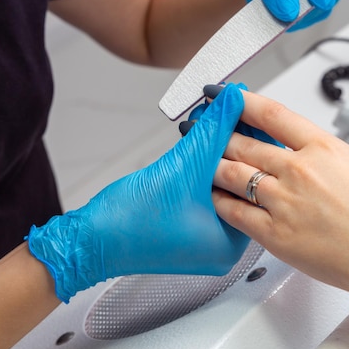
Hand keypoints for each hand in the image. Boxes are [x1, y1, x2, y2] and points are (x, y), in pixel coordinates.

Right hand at [27, 84, 249, 302]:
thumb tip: (234, 101)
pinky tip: (199, 140)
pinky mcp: (190, 229)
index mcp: (231, 243)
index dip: (253, 139)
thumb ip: (213, 131)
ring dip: (214, 149)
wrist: (92, 239)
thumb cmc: (128, 220)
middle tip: (228, 107)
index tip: (247, 110)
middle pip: (240, 181)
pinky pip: (206, 191)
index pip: (256, 181)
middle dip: (232, 140)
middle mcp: (224, 246)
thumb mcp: (181, 166)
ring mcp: (206, 240)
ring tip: (210, 117)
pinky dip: (203, 166)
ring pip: (221, 184)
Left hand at [210, 89, 348, 295]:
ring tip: (205, 163)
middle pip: (245, 143)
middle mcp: (299, 170)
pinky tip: (214, 198)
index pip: (272, 114)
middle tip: (205, 130)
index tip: (227, 96)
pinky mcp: (275, 234)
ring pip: (233, 174)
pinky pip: (235, 213)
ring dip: (215, 166)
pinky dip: (220, 202)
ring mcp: (284, 201)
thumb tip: (317, 162)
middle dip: (220, 134)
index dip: (242, 101)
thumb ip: (331, 162)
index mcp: (324, 148)